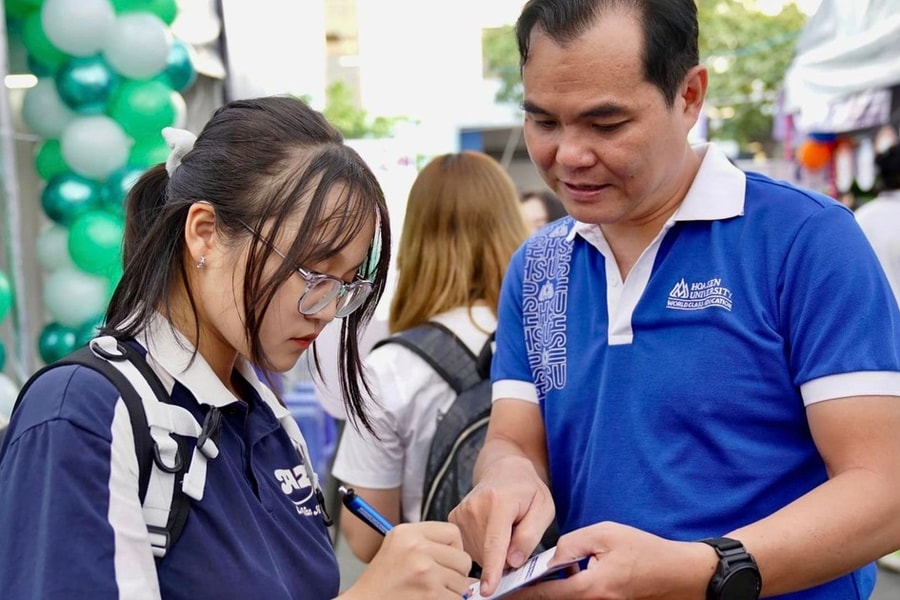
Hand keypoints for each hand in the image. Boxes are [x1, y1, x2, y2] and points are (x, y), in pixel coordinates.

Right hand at [343, 522, 472, 599]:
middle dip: (457, 573)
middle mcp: (417, 548)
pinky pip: (457, 598)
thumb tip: (464, 556)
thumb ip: (427, 542)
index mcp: (408, 533)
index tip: (447, 559)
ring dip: (452, 591)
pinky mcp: (431, 594)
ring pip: (463, 582)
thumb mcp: (397, 546)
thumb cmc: (381, 580)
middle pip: (463, 558)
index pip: (453, 533)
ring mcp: (425, 572)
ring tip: (431, 591)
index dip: (455, 548)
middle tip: (441, 580)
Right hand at [449, 455, 554, 595]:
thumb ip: (530, 535)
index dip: (492, 568)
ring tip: (503, 529)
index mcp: (498, 501)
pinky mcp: (453, 519)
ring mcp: (460, 513)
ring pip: (477, 553)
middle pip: (487, 552)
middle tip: (515, 534)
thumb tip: (513, 562)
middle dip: (504, 557)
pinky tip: (490, 531)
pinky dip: (481, 547)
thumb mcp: (543, 508)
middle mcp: (474, 506)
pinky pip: (468, 548)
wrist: (503, 470)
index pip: (495, 542)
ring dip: (492, 552)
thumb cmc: (527, 490)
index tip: (488, 589)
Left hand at [505, 522, 712, 599]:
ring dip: (547, 592)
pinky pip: (578, 598)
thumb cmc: (644, 550)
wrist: (677, 572)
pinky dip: (564, 590)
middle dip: (529, 594)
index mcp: (590, 587)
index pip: (545, 593)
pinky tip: (560, 578)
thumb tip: (549, 555)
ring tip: (525, 584)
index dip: (519, 591)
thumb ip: (572, 544)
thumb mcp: (604, 534)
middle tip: (507, 588)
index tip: (500, 590)